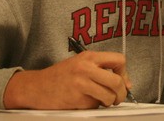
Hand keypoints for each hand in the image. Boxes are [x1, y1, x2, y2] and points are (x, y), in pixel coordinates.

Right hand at [3, 51, 131, 109]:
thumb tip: (127, 84)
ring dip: (108, 102)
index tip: (121, 81)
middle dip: (121, 93)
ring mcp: (81, 84)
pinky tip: (83, 101)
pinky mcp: (76, 100)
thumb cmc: (60, 76)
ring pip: (109, 96)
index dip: (124, 73)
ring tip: (101, 100)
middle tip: (117, 97)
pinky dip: (93, 107)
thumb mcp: (81, 64)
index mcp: (89, 57)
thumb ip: (102, 70)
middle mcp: (86, 68)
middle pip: (117, 81)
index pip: (119, 60)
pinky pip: (94, 106)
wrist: (36, 87)